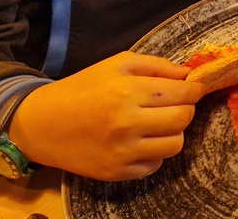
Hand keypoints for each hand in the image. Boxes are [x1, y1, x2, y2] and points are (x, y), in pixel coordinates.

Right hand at [8, 52, 200, 180]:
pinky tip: (140, 140)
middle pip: (183, 118)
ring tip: (157, 123)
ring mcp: (123, 152)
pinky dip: (154, 153)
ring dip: (172, 132)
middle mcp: (128, 123)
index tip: (193, 88)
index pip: (183, 93)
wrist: (42, 124)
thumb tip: (187, 74)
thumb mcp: (117, 64)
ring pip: (175, 144)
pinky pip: (155, 165)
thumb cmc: (82, 87)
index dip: (194, 90)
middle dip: (185, 109)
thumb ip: (157, 65)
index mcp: (129, 91)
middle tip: (174, 104)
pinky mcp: (117, 172)